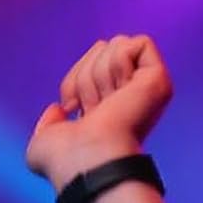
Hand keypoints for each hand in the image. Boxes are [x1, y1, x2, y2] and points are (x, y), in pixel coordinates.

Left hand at [25, 34, 172, 190]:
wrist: (87, 159)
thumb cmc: (65, 160)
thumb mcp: (43, 141)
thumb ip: (47, 124)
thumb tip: (58, 109)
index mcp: (108, 109)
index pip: (89, 65)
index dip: (74, 82)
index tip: (73, 110)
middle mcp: (129, 98)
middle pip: (102, 48)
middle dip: (86, 77)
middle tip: (92, 110)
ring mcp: (146, 89)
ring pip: (117, 45)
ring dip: (99, 75)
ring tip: (105, 105)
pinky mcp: (159, 79)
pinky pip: (139, 43)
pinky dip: (120, 62)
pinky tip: (120, 92)